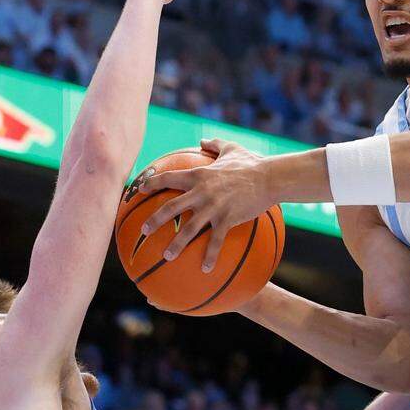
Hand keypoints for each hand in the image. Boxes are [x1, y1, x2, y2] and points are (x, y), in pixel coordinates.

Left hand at [140, 139, 275, 271]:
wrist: (270, 178)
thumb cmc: (251, 163)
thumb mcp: (232, 148)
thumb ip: (215, 144)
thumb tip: (203, 139)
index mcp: (199, 175)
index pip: (167, 178)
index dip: (150, 184)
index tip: (138, 191)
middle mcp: (201, 192)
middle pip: (170, 207)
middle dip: (154, 219)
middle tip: (143, 230)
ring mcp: (214, 207)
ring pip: (189, 229)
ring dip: (176, 244)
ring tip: (166, 256)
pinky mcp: (227, 219)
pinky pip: (215, 241)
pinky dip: (210, 256)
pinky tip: (206, 269)